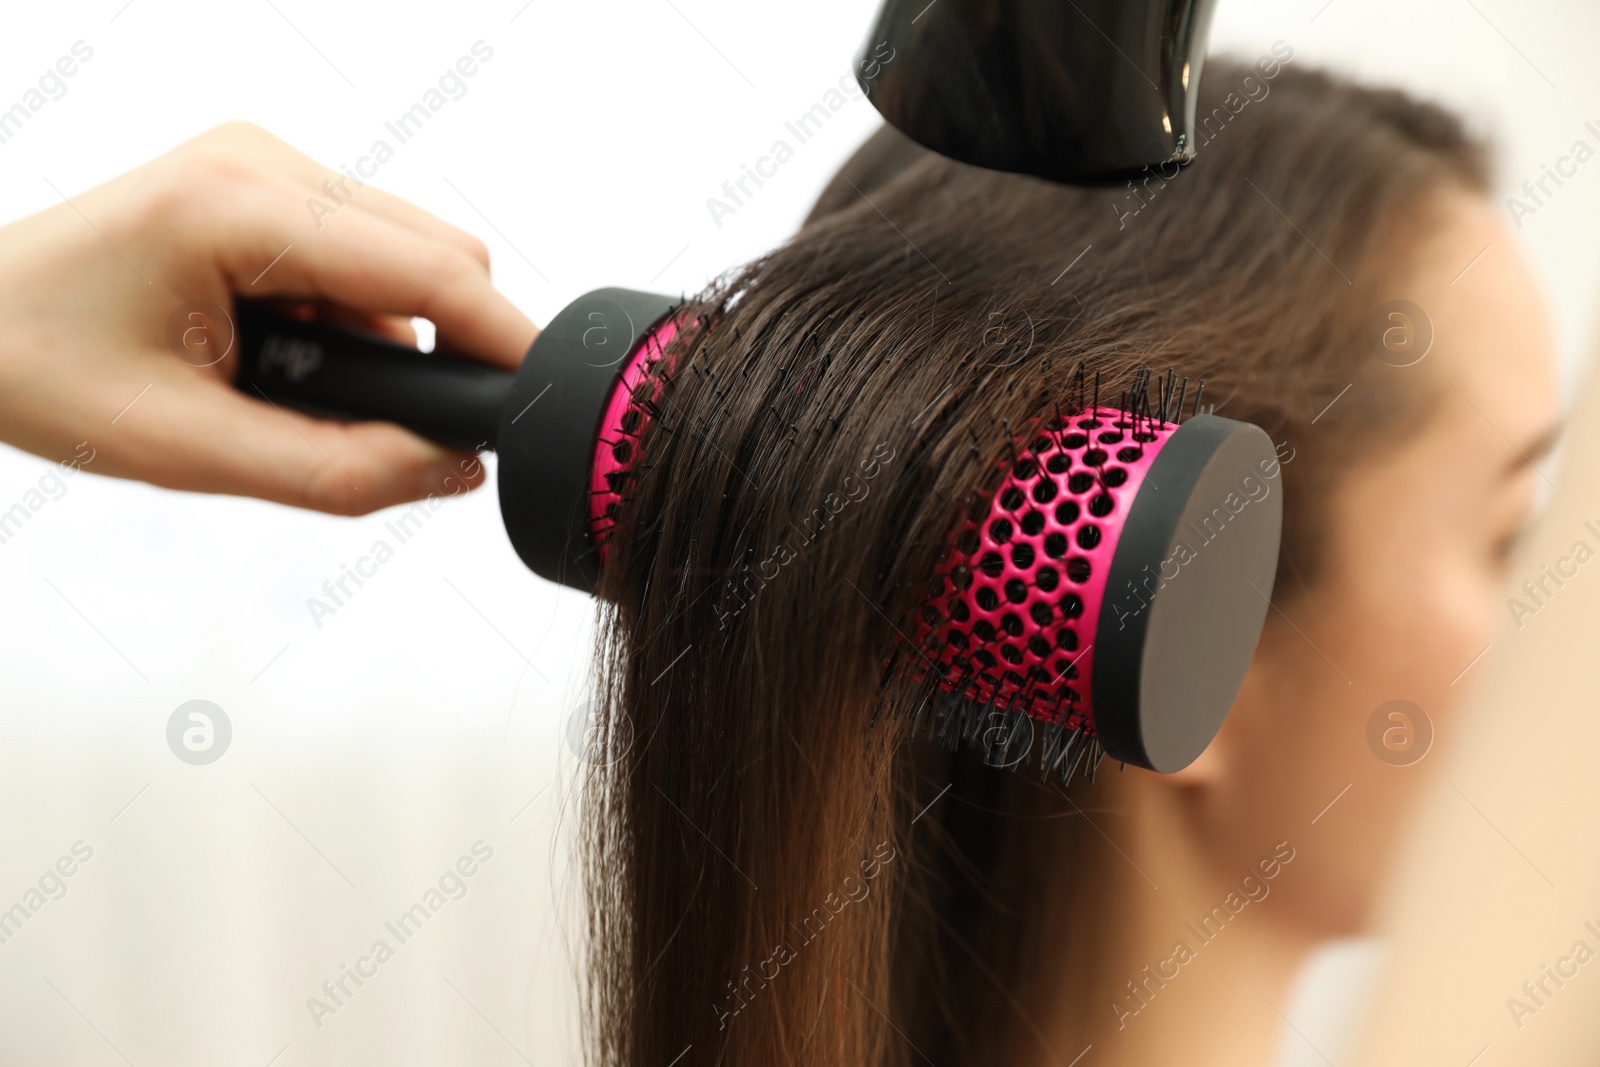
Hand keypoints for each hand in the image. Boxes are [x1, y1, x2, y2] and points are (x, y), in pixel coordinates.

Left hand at [0, 121, 537, 513]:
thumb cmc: (40, 372)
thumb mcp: (191, 452)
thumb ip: (339, 472)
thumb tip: (453, 469)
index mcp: (241, 209)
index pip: (431, 270)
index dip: (502, 341)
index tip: (547, 403)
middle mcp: (265, 163)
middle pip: (437, 254)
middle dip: (441, 347)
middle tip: (385, 425)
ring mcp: (265, 165)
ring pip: (407, 256)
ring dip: (392, 336)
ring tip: (298, 390)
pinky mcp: (265, 184)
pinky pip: (366, 254)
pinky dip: (361, 318)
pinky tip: (292, 354)